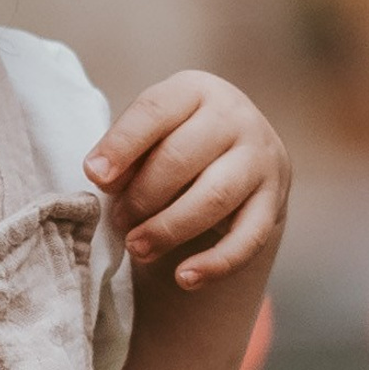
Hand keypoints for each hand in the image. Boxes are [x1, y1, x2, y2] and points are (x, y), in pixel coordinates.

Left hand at [85, 72, 289, 290]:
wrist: (235, 160)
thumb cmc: (175, 145)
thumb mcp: (151, 136)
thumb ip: (127, 152)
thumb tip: (103, 176)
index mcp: (196, 90)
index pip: (155, 110)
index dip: (122, 144)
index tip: (94, 176)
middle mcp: (235, 116)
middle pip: (182, 157)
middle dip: (142, 195)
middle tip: (117, 221)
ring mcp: (261, 158)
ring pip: (214, 197)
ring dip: (169, 228)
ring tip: (137, 248)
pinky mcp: (273, 201)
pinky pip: (247, 237)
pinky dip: (216, 263)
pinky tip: (185, 279)